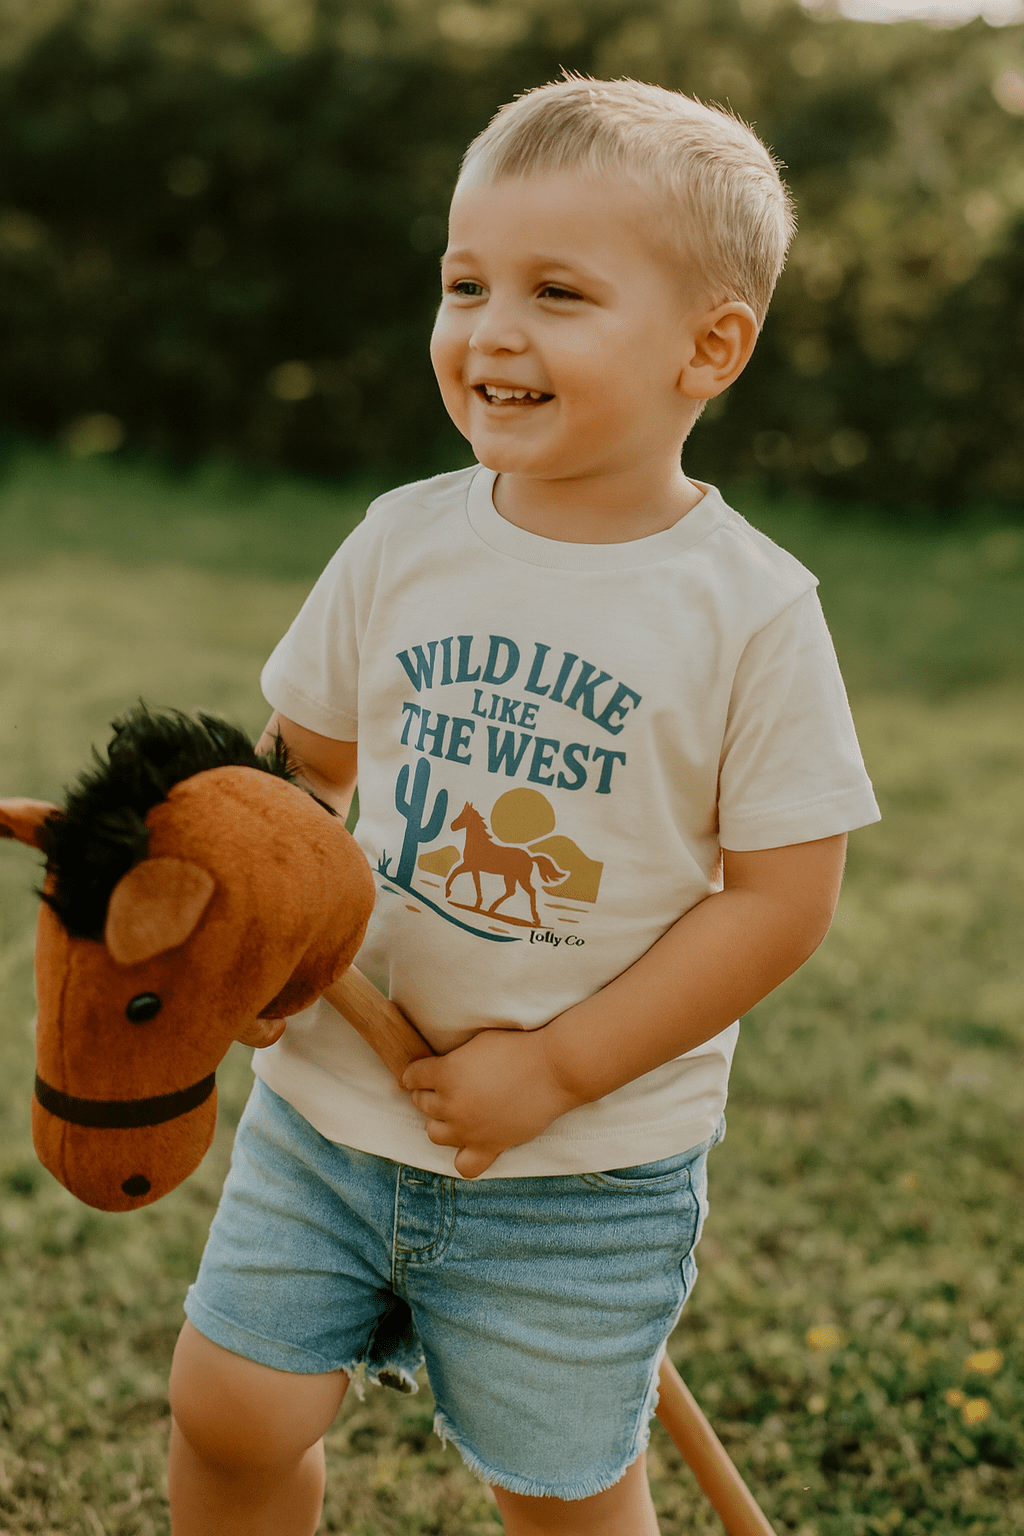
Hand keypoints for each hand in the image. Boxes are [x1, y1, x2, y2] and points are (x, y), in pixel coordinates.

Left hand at [402, 1028, 579, 1179]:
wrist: (554, 1068)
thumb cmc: (517, 1048)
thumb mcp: (476, 1043)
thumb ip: (451, 1061)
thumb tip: (437, 1071)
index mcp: (445, 1074)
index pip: (412, 1077)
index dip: (416, 1072)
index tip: (421, 1072)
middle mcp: (451, 1105)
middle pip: (422, 1104)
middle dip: (428, 1094)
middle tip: (445, 1087)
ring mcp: (469, 1130)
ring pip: (434, 1134)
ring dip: (439, 1122)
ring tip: (455, 1112)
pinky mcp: (490, 1146)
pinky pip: (464, 1166)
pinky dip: (463, 1156)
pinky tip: (469, 1142)